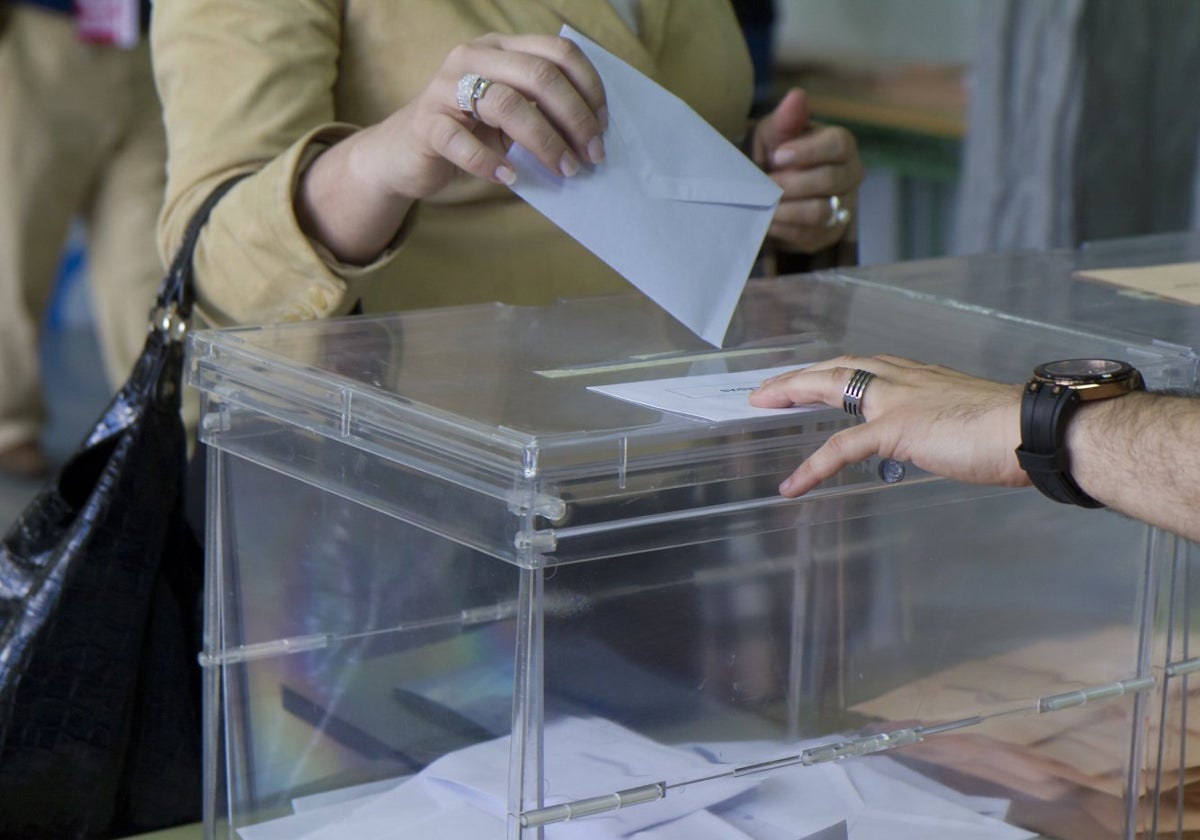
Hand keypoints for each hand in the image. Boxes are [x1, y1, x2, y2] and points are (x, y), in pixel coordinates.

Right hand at [296, 34, 606, 263]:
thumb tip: (593, 135)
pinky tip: (510, 178)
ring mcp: (445, 88)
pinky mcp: (426, 123)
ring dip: (544, 142)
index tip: (603, 126)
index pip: (558, 52)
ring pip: (506, 105)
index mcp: (501, 48)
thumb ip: (543, 110)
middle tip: (590, 156)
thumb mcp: (511, 113)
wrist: (404, 154)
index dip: (589, 87)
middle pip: (539, 76)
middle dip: (575, 119)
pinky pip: (461, 142)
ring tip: (563, 170)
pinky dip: (490, 162)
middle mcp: (473, 58)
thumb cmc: (469, 133)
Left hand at [748, 355, 1029, 496]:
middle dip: (799, 375)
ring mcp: (897, 401)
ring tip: (761, 404)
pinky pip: (842, 448)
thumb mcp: (966, 421)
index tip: (809, 377)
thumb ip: (942, 425)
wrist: (1032, 430)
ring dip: (792, 393)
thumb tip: (939, 440)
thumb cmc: (1011, 431)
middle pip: (837, 368)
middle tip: (767, 387)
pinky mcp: (896, 428)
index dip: (832, 371)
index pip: (864, 366)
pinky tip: (792, 485)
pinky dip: (812, 466)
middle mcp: (904, 380)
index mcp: (921, 378)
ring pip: (830, 387)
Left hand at [749, 89, 864, 253]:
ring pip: (819, 211)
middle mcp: (850, 175)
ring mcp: (842, 207)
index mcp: (842, 145)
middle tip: (764, 183)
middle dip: (790, 183)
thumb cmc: (777, 154)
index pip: (838, 144)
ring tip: (763, 201)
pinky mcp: (827, 234)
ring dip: (786, 207)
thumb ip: (786, 118)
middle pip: (828, 180)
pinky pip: (807, 234)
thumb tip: (796, 96)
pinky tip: (766, 217)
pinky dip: (783, 226)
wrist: (770, 191)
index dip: (807, 151)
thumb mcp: (775, 133)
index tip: (777, 156)